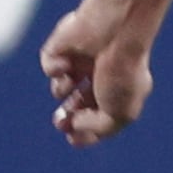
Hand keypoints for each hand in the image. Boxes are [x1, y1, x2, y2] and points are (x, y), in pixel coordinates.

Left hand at [41, 0, 152, 145]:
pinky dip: (54, 68)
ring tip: (70, 84)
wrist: (114, 32)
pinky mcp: (63, 45)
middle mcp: (101, 75)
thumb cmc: (122, 72)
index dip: (86, 130)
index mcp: (120, 90)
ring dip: (61, 90)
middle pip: (78, 102)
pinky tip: (66, 64)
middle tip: (60, 122)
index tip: (73, 140)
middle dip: (68, 116)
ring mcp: (82, 59)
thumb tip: (74, 124)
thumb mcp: (119, 114)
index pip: (100, 115)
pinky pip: (50, 64)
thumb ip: (97, 128)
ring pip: (61, 86)